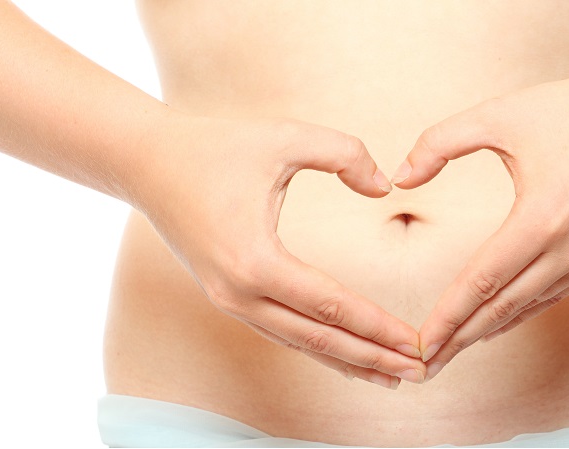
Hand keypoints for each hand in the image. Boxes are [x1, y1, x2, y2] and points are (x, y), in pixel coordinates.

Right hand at [136, 115, 425, 387]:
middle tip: (421, 372)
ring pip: (301, 343)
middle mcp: (240, 293)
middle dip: (373, 358)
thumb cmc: (216, 146)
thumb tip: (385, 187)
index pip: (331, 305)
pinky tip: (348, 355)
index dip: (377, 327)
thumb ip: (344, 155)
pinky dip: (320, 347)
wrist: (146, 162)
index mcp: (255, 260)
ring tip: (394, 377)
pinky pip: (282, 332)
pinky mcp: (228, 298)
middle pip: (320, 338)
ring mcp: (230, 301)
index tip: (416, 343)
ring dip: (350, 361)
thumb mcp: (285, 137)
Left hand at [392, 76, 568, 379]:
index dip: (447, 317)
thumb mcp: (495, 115)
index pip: (482, 281)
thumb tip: (398, 179)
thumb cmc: (564, 109)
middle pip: (502, 307)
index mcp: (542, 216)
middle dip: (459, 339)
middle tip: (422, 369)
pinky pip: (551, 296)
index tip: (418, 346)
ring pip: (527, 307)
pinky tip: (491, 325)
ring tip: (449, 353)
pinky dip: (518, 313)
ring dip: (486, 332)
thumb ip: (437, 143)